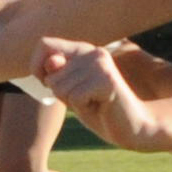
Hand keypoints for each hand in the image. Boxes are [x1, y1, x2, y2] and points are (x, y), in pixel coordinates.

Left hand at [35, 37, 165, 150]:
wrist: (133, 127)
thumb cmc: (100, 111)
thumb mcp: (71, 93)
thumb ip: (57, 76)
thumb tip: (52, 62)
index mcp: (82, 50)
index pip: (44, 44)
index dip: (37, 67)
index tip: (48, 83)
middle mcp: (92, 51)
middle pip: (51, 75)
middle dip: (62, 95)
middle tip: (87, 100)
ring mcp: (100, 64)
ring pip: (61, 88)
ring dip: (74, 103)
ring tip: (95, 103)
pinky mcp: (106, 79)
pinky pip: (75, 98)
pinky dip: (83, 108)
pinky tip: (101, 107)